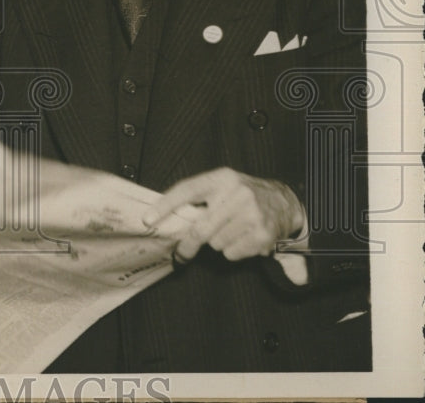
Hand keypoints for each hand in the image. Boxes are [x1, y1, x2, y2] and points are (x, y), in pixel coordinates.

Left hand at [143, 167, 304, 262]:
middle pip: (200, 228)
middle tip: (180, 255)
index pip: (187, 189)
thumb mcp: (223, 185)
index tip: (147, 219)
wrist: (284, 202)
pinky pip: (231, 253)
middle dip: (187, 245)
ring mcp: (252, 214)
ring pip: (215, 243)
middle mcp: (237, 193)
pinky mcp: (262, 234)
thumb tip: (164, 217)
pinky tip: (244, 238)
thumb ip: (198, 197)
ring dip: (218, 243)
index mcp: (222, 178)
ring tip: (232, 231)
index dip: (165, 205)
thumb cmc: (242, 194)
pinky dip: (234, 251)